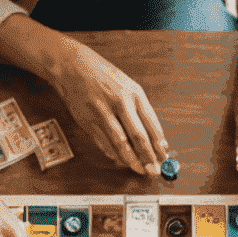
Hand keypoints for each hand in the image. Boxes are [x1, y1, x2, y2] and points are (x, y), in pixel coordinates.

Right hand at [52, 41, 167, 174]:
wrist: (73, 66)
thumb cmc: (103, 76)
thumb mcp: (127, 86)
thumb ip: (138, 110)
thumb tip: (152, 137)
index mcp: (134, 93)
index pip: (151, 124)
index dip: (159, 144)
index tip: (165, 157)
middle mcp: (120, 102)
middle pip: (138, 136)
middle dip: (148, 156)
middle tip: (154, 170)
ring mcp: (103, 112)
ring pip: (121, 142)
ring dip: (131, 159)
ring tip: (139, 169)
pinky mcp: (88, 121)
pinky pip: (103, 142)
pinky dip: (113, 154)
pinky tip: (120, 161)